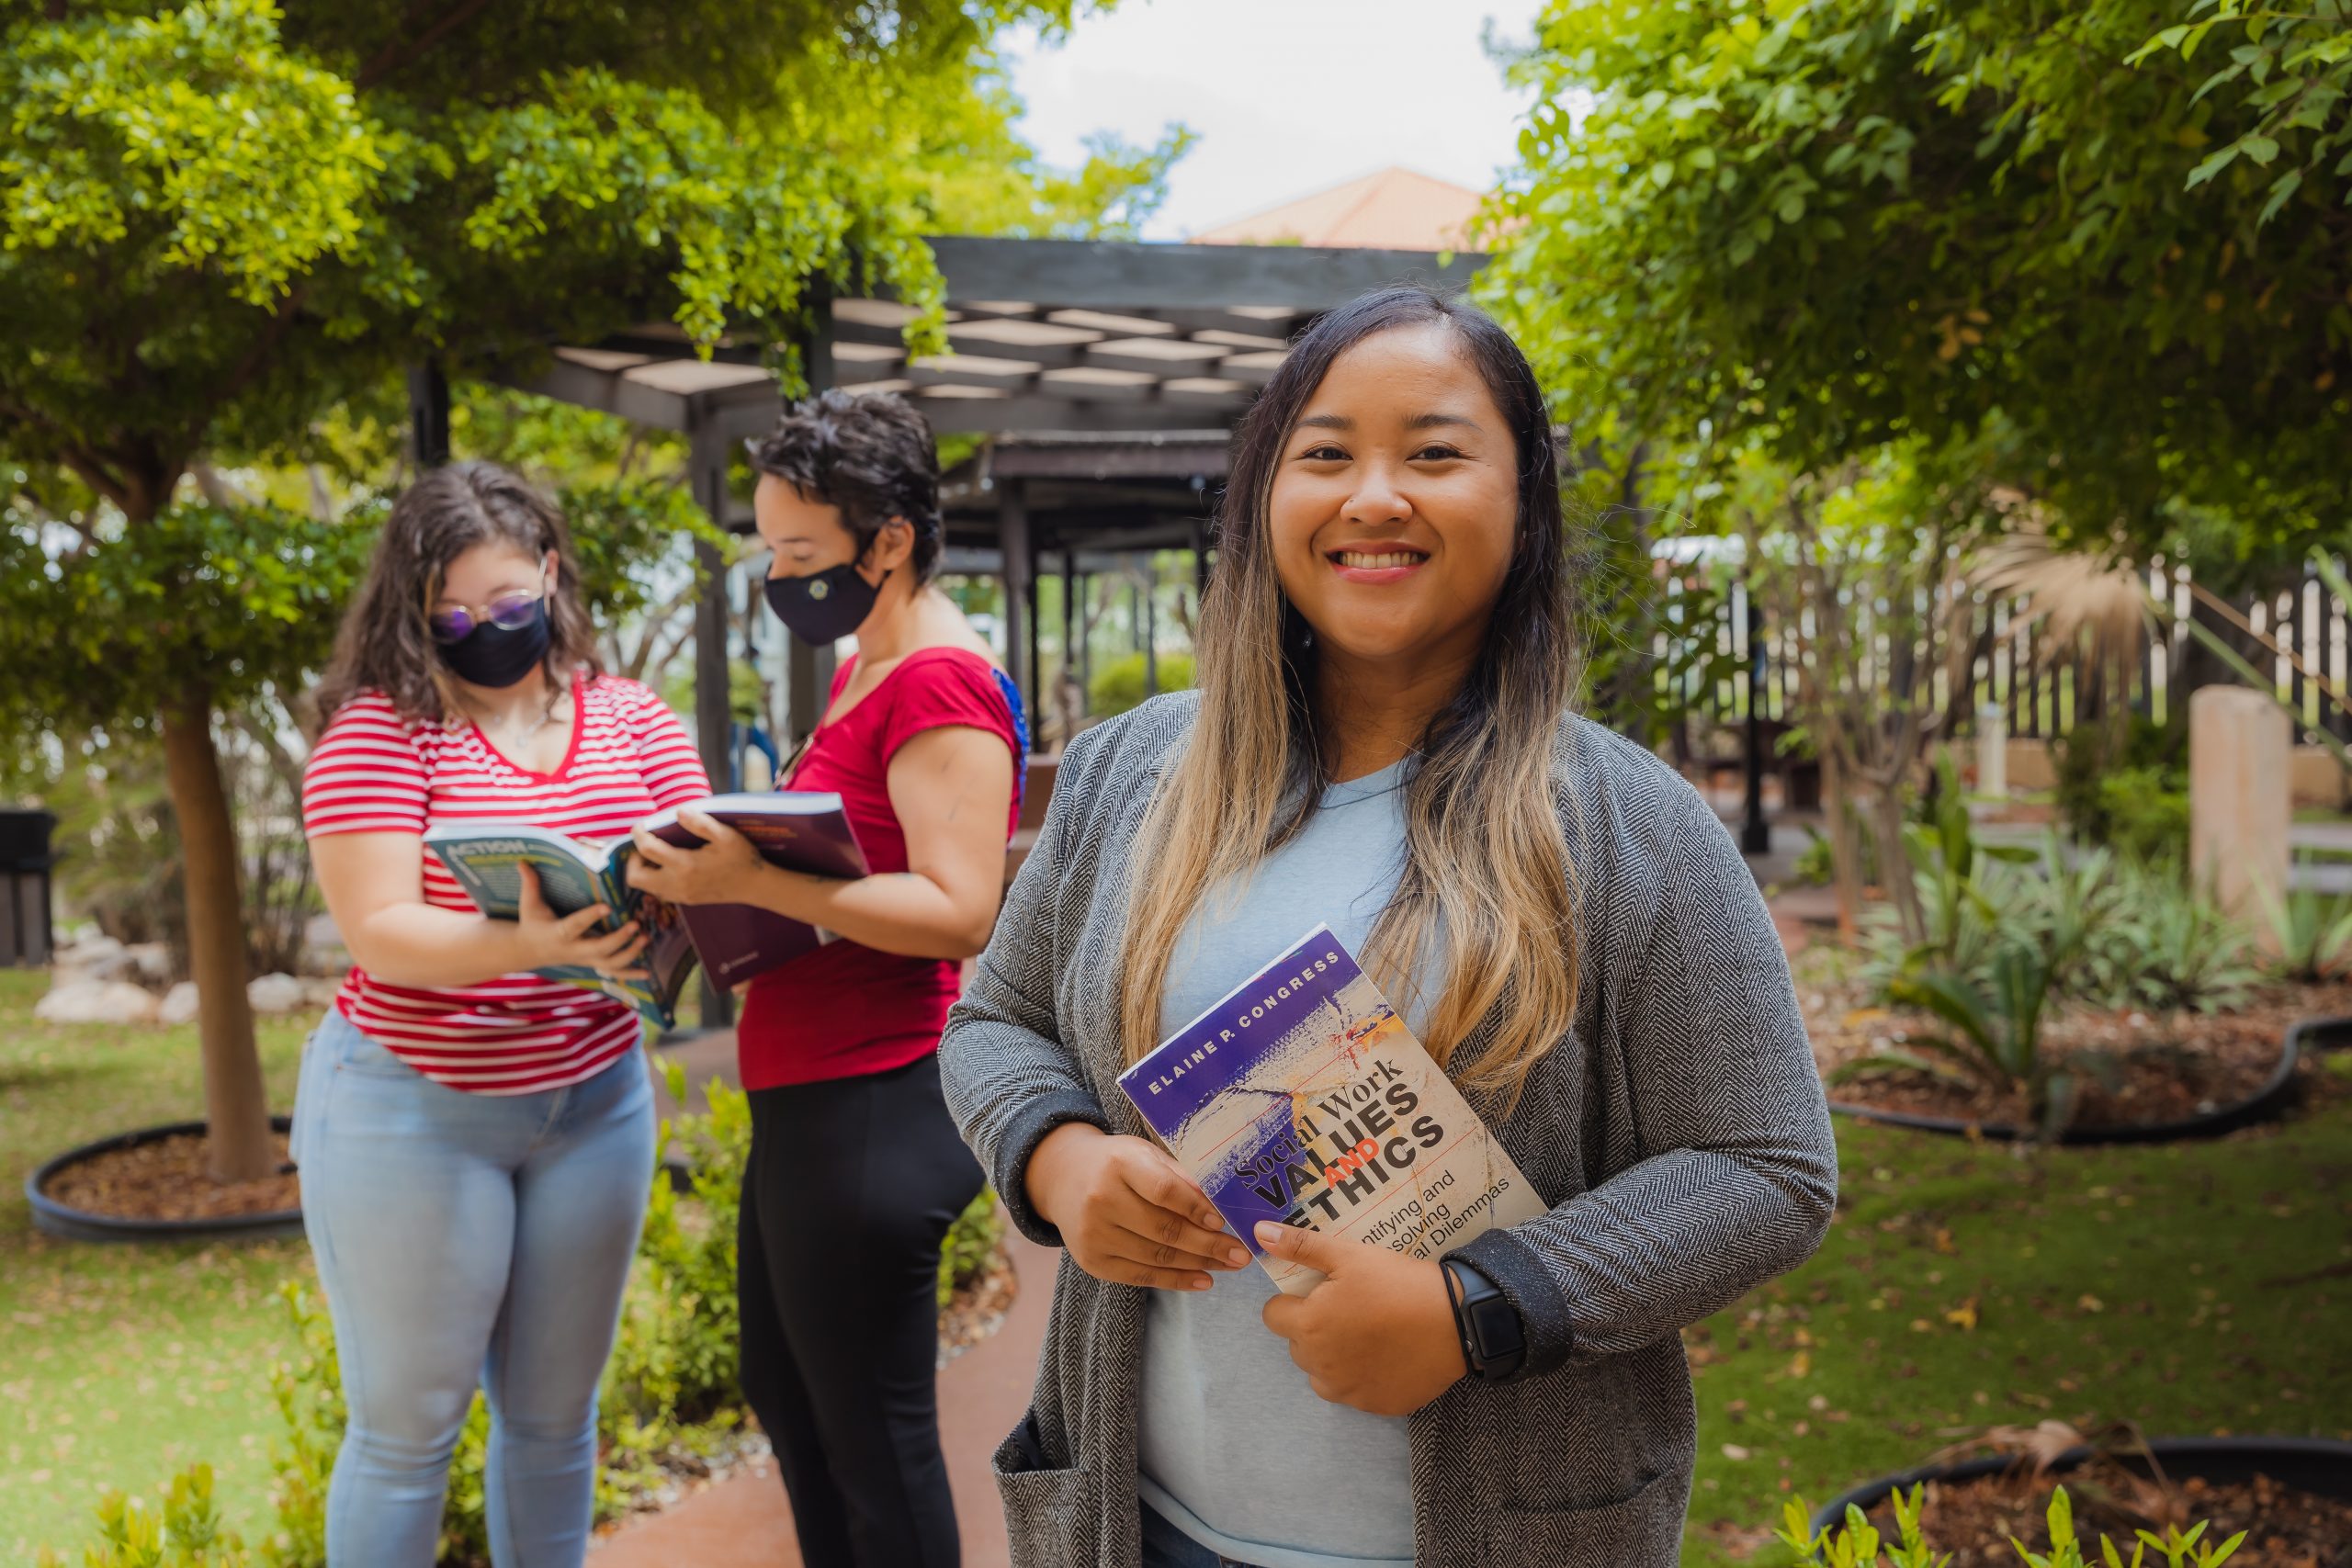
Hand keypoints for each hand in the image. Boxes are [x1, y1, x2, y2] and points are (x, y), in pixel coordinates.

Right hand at [514, 863, 646, 978]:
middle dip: (618, 939)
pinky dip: (631, 975)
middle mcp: (574, 949)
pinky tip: (647, 973)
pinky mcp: (592, 964)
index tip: (608, 906)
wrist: (530, 950)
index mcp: (558, 933)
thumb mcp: (529, 904)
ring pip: (609, 964)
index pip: (575, 926)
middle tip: (636, 924)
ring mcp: (585, 959)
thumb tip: (522, 860)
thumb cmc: (532, 922)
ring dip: (630, 953)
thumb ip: (530, 883)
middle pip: (599, 949)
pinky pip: (613, 974)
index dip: (591, 917)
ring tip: (646, 937)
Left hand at [627, 810, 765, 905]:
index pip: (647, 849)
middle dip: (633, 860)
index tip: (640, 825)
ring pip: (645, 887)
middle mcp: (677, 883)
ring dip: (644, 870)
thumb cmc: (742, 858)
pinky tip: (669, 865)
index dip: (638, 834)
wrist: (755, 886)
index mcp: (685, 865)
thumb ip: (701, 823)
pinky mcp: (685, 900)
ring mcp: (680, 895)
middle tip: (645, 844)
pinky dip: (656, 878)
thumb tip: (678, 812)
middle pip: (635, 878)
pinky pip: (659, 891)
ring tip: (656, 853)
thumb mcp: (725, 835)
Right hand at [1024, 1122, 1250, 1290]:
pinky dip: (1176, 1281)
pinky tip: (1203, 1279)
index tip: (1224, 1221)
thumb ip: (1178, 1175)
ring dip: (1199, 1264)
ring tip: (1229, 1265)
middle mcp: (1101, 1199)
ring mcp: (1093, 1233)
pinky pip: (1141, 1276)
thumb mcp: (1144, 1154)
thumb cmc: (1115, 1163)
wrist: (1063, 1178)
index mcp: (1119, 1163)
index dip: (1196, 1208)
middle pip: (1164, 1229)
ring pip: (1157, 1257)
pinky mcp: (1092, 1261)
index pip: (1163, 1190)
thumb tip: (1219, 1203)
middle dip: (1209, 1244)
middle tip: (1241, 1253)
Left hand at [1257, 1223, 1467, 1415]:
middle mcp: (1320, 1367)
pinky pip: (1354, 1390)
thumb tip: (1260, 1233)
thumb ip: (1301, 1247)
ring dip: (1334, 1356)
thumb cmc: (1398, 1284)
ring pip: (1322, 1372)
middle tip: (1352, 1308)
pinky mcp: (1374, 1405)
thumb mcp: (1349, 1256)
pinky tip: (1387, 1355)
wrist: (1457, 1322)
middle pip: (1299, 1345)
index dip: (1293, 1301)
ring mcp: (1348, 1391)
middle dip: (1315, 1327)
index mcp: (1309, 1327)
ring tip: (1369, 1333)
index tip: (1322, 1292)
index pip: (1274, 1316)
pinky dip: (1363, 1375)